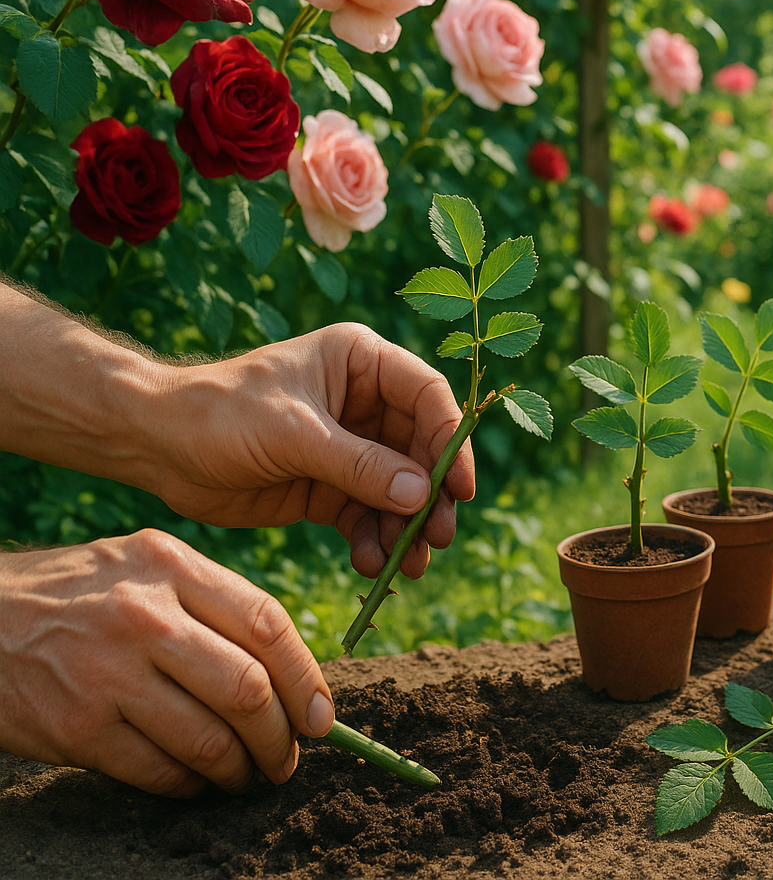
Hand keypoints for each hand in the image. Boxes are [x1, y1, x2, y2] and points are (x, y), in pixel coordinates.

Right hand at [0, 531, 333, 796]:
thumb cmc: (76, 595)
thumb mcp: (142, 566)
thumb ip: (211, 600)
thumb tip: (289, 668)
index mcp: (171, 567)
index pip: (268, 624)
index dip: (308, 679)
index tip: (322, 716)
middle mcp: (144, 616)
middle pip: (248, 689)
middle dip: (281, 737)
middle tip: (286, 759)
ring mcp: (108, 673)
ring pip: (210, 739)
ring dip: (239, 770)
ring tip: (245, 776)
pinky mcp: (77, 727)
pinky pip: (160, 771)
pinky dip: (190, 786)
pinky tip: (195, 782)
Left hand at [151, 322, 474, 579]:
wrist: (155, 447)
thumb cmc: (218, 414)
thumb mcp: (293, 435)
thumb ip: (360, 465)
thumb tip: (422, 494)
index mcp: (361, 363)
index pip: (428, 397)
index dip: (451, 441)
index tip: (459, 488)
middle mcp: (363, 403)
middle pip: (422, 451)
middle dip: (430, 498)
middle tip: (436, 538)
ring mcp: (349, 449)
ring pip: (400, 492)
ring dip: (405, 530)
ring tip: (406, 566)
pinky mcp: (329, 489)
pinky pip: (368, 518)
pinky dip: (373, 542)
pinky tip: (369, 564)